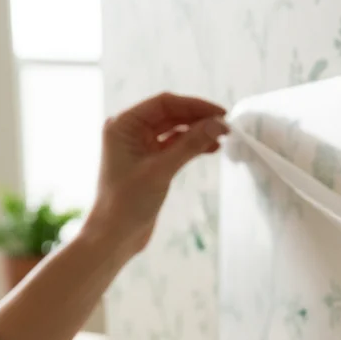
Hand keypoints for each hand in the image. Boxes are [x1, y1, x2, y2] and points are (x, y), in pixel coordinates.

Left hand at [84, 92, 228, 264]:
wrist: (114, 236)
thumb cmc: (128, 202)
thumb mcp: (161, 170)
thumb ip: (190, 145)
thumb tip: (218, 124)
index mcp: (124, 125)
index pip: (164, 104)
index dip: (194, 106)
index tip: (221, 113)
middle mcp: (130, 131)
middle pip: (170, 114)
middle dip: (198, 118)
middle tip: (226, 126)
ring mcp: (140, 146)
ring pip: (174, 130)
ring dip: (197, 132)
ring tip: (222, 137)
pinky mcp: (149, 162)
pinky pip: (174, 146)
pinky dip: (192, 146)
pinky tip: (211, 148)